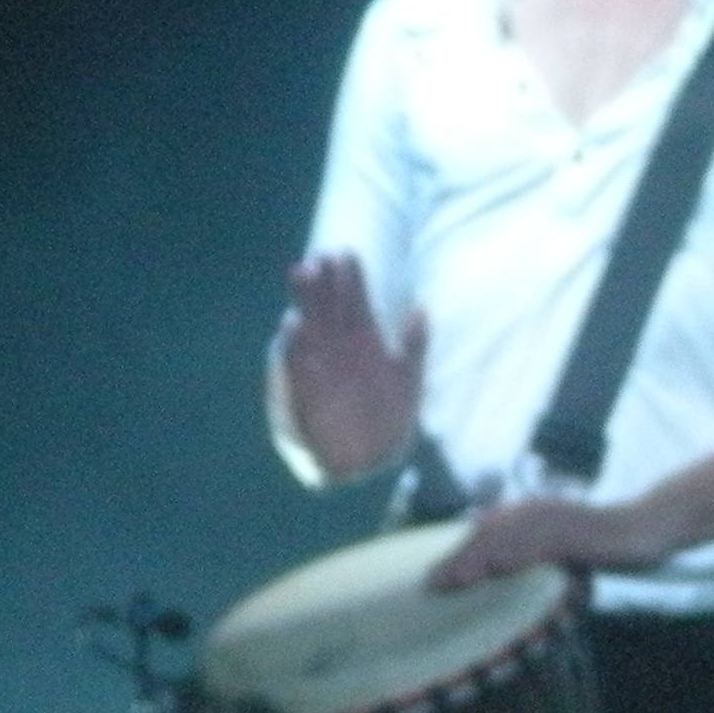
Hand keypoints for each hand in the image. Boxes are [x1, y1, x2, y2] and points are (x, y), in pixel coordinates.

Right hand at [280, 252, 424, 482]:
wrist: (371, 459)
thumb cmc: (390, 415)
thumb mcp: (408, 378)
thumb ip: (414, 344)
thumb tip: (420, 308)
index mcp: (364, 341)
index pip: (355, 302)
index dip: (351, 279)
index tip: (346, 253)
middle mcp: (339, 349)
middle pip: (329, 307)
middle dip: (324, 282)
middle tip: (319, 256)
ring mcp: (321, 367)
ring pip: (311, 327)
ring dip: (307, 302)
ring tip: (302, 274)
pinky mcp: (306, 390)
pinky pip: (297, 363)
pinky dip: (294, 344)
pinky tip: (293, 322)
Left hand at [428, 495, 666, 588]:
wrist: (642, 528)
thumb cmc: (601, 544)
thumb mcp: (560, 552)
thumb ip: (532, 558)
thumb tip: (503, 575)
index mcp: (527, 513)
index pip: (483, 534)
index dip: (457, 554)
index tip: (434, 577)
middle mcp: (533, 511)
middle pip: (485, 535)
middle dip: (457, 559)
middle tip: (432, 584)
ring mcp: (552, 520)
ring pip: (505, 540)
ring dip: (476, 560)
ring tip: (453, 581)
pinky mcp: (571, 533)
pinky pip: (537, 546)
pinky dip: (514, 557)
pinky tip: (498, 569)